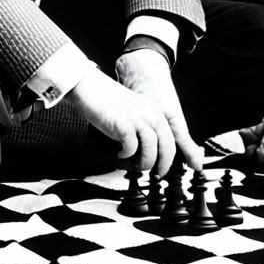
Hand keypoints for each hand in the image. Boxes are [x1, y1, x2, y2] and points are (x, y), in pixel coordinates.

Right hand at [68, 60, 198, 177]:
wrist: (91, 87)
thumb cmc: (110, 102)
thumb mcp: (136, 111)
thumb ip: (145, 128)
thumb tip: (149, 153)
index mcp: (157, 111)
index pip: (172, 140)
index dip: (168, 159)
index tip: (162, 170)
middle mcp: (152, 114)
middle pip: (167, 148)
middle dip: (161, 167)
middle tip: (153, 175)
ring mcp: (139, 119)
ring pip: (151, 152)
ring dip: (142, 164)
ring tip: (132, 165)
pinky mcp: (124, 125)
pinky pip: (131, 149)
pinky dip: (125, 156)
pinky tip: (118, 153)